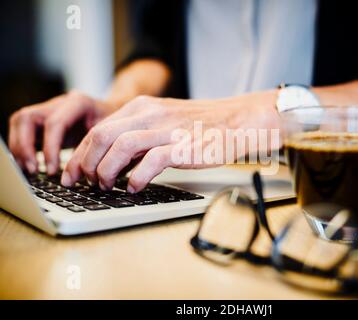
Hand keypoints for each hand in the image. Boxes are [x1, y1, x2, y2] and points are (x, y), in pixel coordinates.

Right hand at [8, 90, 113, 174]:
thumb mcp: (112, 133)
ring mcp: (49, 108)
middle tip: (34, 170)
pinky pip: (23, 129)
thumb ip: (97, 147)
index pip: (55, 124)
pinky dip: (23, 148)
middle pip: (27, 118)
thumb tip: (83, 172)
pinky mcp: (44, 118)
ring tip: (30, 169)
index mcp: (78, 102)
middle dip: (26, 147)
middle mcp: (60, 102)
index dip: (50, 148)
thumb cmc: (116, 124)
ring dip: (20, 147)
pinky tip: (30, 165)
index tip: (53, 170)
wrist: (117, 112)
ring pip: (20, 121)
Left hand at [61, 91, 279, 192]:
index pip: (99, 129)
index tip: (74, 172)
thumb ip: (138, 134)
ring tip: (106, 186)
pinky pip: (151, 161)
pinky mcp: (183, 147)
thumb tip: (113, 159)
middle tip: (83, 182)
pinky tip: (133, 187)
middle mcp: (150, 114)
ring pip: (121, 147)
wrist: (236, 121)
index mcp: (142, 107)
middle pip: (102, 136)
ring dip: (106, 171)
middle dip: (85, 163)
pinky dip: (136, 177)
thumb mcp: (163, 120)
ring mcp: (167, 129)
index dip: (81, 153)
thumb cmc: (200, 125)